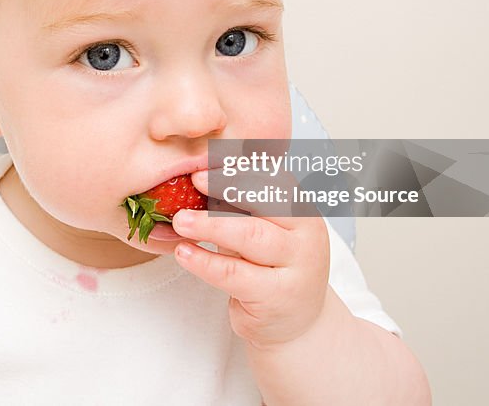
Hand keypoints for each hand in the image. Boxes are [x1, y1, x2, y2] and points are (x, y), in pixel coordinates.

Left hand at [170, 166, 330, 350]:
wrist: (295, 321)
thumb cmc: (271, 266)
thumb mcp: (262, 231)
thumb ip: (241, 207)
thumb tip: (198, 177)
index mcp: (304, 212)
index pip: (275, 182)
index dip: (240, 172)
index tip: (206, 167)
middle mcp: (307, 237)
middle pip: (265, 205)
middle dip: (225, 190)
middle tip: (191, 182)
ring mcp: (297, 269)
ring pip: (251, 237)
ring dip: (211, 225)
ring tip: (181, 221)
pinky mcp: (277, 298)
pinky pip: (235, 274)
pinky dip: (205, 262)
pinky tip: (185, 253)